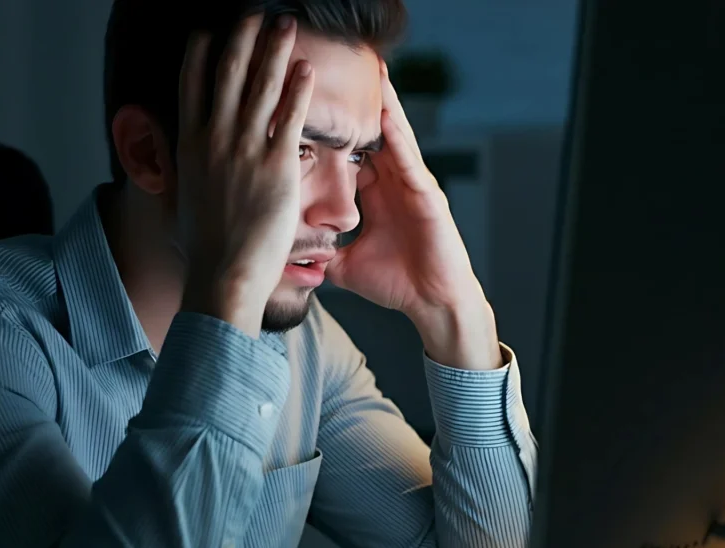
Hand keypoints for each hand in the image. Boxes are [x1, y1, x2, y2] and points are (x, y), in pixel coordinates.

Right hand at [176, 15, 314, 336]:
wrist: (224, 275)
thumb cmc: (204, 246)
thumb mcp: (181, 196)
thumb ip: (180, 166)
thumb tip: (169, 152)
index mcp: (189, 145)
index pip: (192, 84)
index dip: (202, 51)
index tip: (210, 28)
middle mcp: (214, 140)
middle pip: (228, 73)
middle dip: (241, 36)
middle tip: (254, 11)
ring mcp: (245, 151)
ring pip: (261, 86)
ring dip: (274, 49)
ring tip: (285, 23)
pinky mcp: (277, 167)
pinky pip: (291, 118)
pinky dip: (298, 89)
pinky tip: (306, 67)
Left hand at [325, 61, 501, 368]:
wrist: (432, 304)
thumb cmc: (397, 285)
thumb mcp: (347, 265)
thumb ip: (323, 252)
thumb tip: (291, 253)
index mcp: (376, 195)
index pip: (351, 153)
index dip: (333, 131)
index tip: (310, 106)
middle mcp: (395, 183)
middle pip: (374, 133)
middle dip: (361, 103)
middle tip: (345, 65)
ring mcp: (413, 186)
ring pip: (395, 136)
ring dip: (384, 104)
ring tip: (373, 71)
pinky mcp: (428, 195)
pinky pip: (409, 159)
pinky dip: (397, 136)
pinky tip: (386, 114)